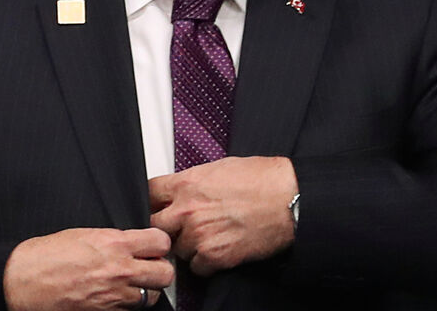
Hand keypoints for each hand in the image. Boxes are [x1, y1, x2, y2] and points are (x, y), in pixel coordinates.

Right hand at [3, 227, 173, 310]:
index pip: (160, 241)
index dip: (159, 244)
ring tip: (127, 285)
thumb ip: (112, 239)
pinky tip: (113, 297)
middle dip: (159, 270)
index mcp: (113, 243)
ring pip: (151, 297)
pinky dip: (126, 306)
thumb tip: (131, 243)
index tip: (153, 245)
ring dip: (144, 290)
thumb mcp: (82, 235)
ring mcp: (114, 296)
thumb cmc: (45, 256)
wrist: (22, 281)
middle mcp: (119, 270)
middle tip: (148, 267)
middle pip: (165, 273)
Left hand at [148, 157, 297, 276]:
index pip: (148, 194)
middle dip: (166, 227)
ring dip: (188, 246)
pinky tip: (219, 250)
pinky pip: (197, 267)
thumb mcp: (216, 168)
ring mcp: (199, 235)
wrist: (288, 198)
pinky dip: (206, 263)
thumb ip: (191, 182)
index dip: (152, 202)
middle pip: (155, 226)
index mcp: (185, 184)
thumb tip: (180, 190)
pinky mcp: (216, 256)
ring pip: (177, 249)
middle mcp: (187, 211)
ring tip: (209, 236)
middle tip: (180, 227)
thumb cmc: (260, 179)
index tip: (157, 206)